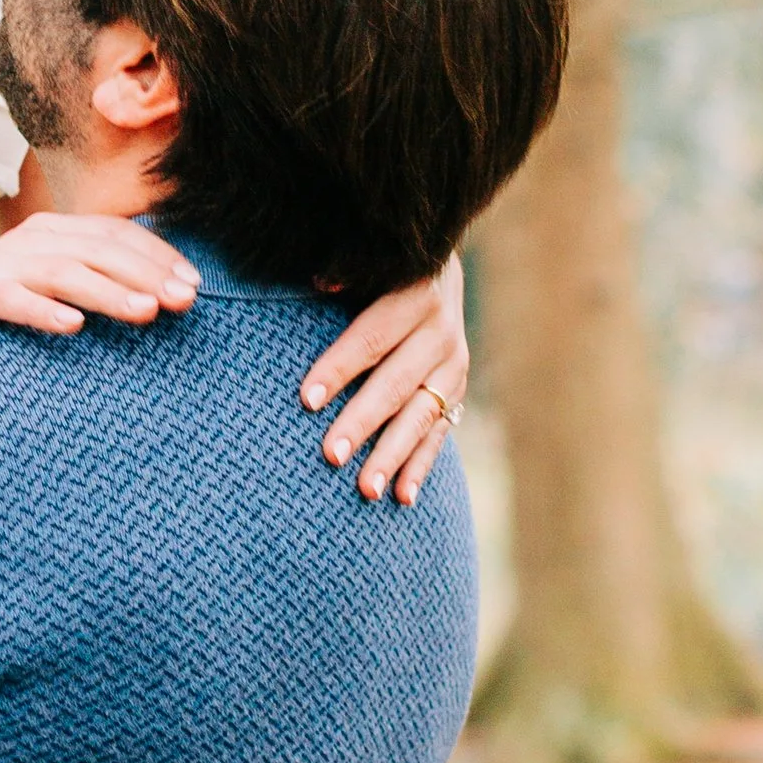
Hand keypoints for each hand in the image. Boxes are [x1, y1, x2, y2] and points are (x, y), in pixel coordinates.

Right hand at [0, 212, 201, 338]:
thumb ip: (101, 288)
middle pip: (94, 247)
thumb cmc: (5, 322)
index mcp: (52, 234)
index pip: (114, 233)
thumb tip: (170, 294)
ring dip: (105, 290)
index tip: (194, 286)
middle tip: (182, 301)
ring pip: (58, 270)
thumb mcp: (57, 297)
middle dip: (144, 272)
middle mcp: (24, 242)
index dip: (157, 255)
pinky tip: (71, 326)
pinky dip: (39, 309)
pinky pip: (4, 299)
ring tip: (144, 312)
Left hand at [300, 258, 467, 505]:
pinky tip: (402, 498)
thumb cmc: (378, 270)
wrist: (437, 270)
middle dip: (362, 422)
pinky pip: (438, 434)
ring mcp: (453, 367)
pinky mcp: (456, 392)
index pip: (371, 338)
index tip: (307, 400)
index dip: (339, 368)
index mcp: (415, 295)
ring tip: (365, 490)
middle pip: (396, 384)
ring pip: (420, 416)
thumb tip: (321, 282)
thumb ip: (347, 273)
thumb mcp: (368, 265)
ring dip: (392, 456)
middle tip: (330, 456)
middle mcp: (440, 334)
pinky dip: (420, 466)